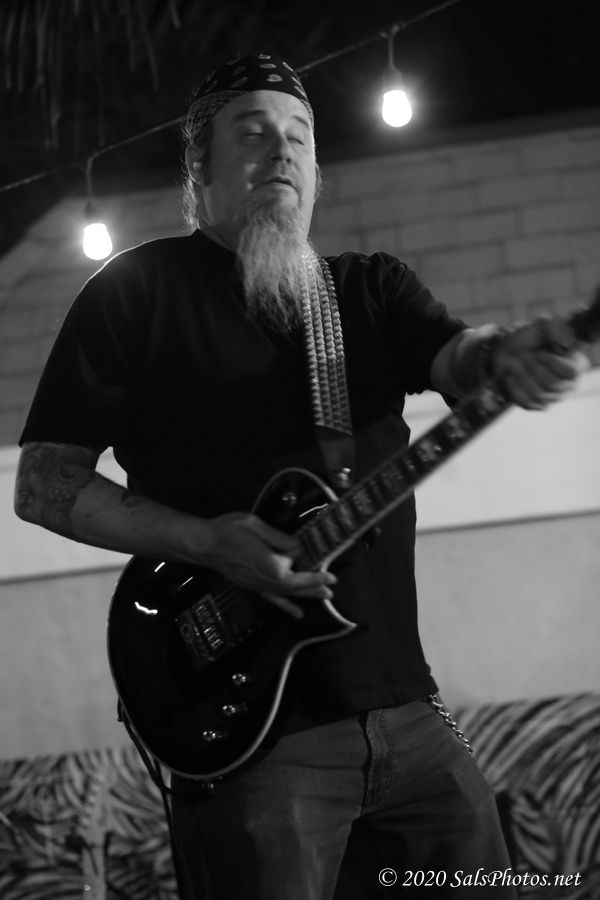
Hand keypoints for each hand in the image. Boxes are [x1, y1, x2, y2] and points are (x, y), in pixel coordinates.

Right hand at [199, 512, 336, 603]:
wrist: (204, 544)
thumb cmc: (228, 530)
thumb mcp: (255, 525)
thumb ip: (279, 538)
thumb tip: (297, 549)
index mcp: (270, 565)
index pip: (296, 570)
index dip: (312, 571)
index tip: (326, 571)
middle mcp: (266, 580)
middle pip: (296, 586)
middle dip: (315, 586)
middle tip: (332, 588)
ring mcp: (259, 585)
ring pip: (287, 594)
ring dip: (307, 595)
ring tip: (325, 598)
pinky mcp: (253, 586)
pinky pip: (272, 599)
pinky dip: (286, 607)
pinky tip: (297, 613)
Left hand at [493, 316, 588, 409]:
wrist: (506, 351)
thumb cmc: (529, 337)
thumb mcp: (542, 325)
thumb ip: (556, 328)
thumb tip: (566, 344)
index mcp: (576, 364)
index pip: (572, 371)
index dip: (553, 362)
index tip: (539, 352)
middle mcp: (568, 384)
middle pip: (552, 384)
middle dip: (532, 367)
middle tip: (522, 355)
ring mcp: (553, 397)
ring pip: (537, 393)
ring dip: (521, 376)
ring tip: (514, 363)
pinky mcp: (536, 405)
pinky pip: (526, 402)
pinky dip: (514, 387)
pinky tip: (510, 375)